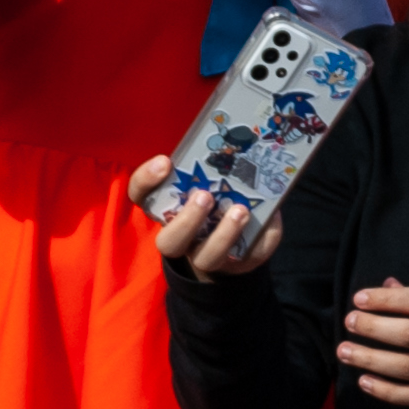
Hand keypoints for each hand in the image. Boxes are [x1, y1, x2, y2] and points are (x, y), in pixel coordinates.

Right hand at [130, 156, 281, 277]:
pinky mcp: (238, 264)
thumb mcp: (215, 179)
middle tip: (204, 196)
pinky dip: (258, 240)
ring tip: (240, 211)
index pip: (142, 196)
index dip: (146, 181)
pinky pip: (246, 258)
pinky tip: (266, 220)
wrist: (239, 242)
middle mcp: (182, 237)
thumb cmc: (220, 199)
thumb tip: (243, 144)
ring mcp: (208, 255)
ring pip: (205, 256)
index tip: (165, 161)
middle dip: (187, 220)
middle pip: (169, 241)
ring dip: (223, 235)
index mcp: (168, 210)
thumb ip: (219, 166)